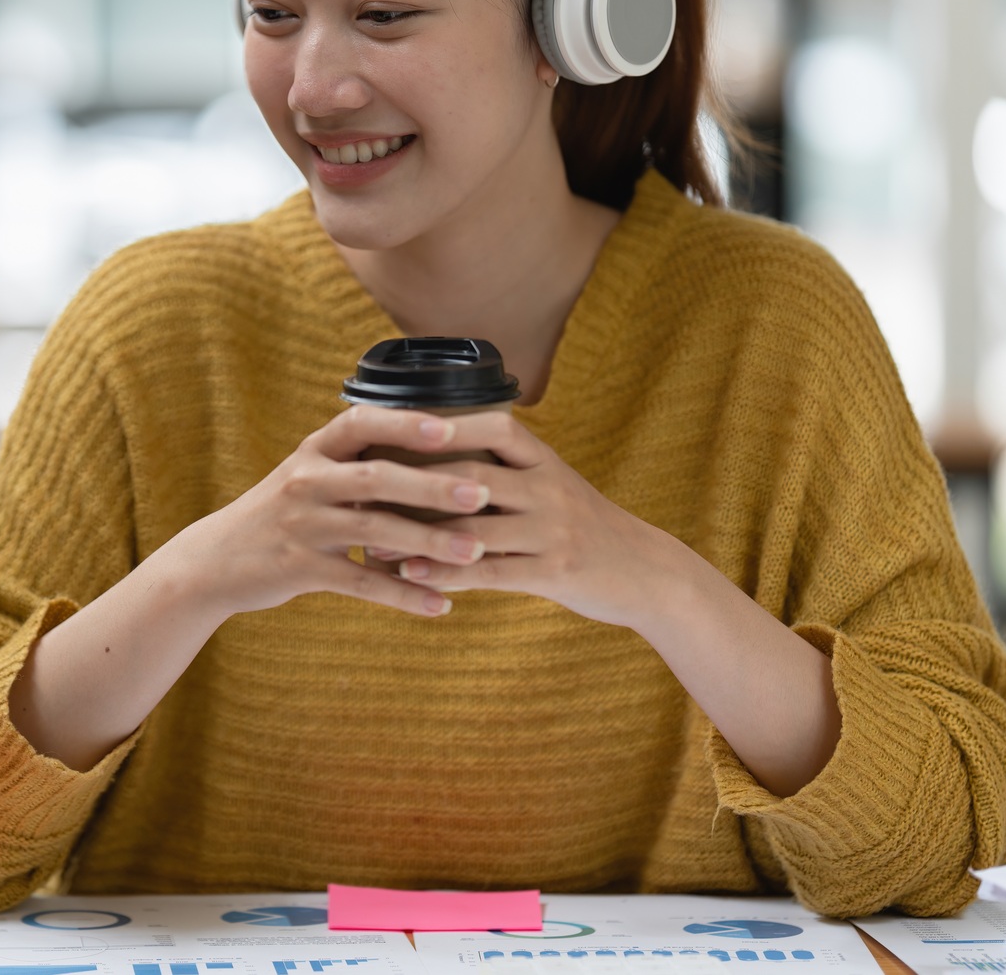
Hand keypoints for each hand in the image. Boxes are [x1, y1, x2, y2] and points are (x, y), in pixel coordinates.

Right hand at [150, 405, 498, 621]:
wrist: (216, 561)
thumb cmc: (279, 515)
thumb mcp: (308, 476)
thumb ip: (355, 463)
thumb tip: (427, 443)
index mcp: (312, 452)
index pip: (360, 424)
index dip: (404, 424)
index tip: (450, 427)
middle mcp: (305, 482)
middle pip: (377, 477)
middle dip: (433, 485)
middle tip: (483, 493)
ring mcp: (302, 526)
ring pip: (376, 531)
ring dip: (430, 542)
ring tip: (477, 551)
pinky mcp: (301, 570)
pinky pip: (361, 584)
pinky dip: (403, 595)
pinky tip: (440, 604)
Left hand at [378, 411, 699, 628]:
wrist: (646, 571)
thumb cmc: (580, 525)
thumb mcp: (548, 483)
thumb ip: (500, 468)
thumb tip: (428, 456)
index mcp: (542, 458)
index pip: (488, 428)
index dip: (437, 428)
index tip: (384, 431)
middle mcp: (548, 486)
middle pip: (469, 475)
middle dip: (410, 484)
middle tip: (360, 492)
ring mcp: (553, 528)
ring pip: (474, 527)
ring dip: (417, 537)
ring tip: (371, 544)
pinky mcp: (556, 571)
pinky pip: (491, 571)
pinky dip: (447, 574)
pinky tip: (412, 577)